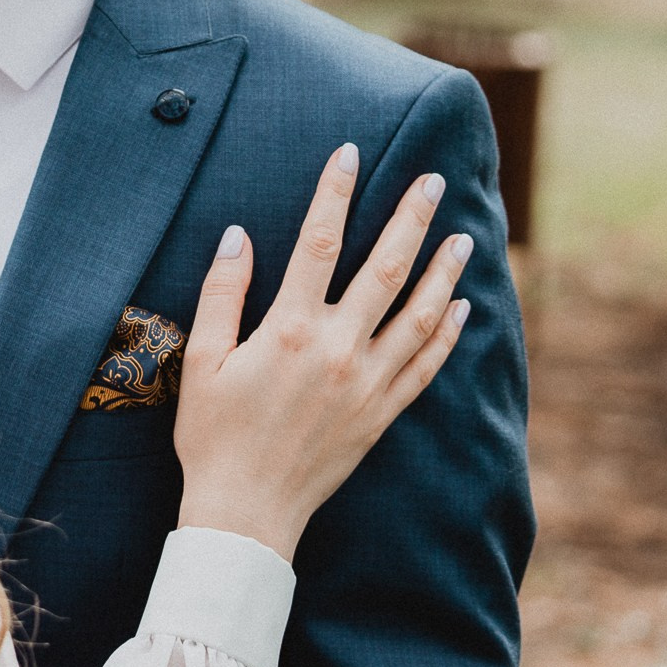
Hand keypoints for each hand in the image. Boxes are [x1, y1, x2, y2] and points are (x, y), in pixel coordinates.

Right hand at [172, 142, 473, 560]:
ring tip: (463, 236)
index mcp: (289, 329)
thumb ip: (222, 292)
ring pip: (419, 315)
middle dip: (411, 219)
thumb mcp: (203, 359)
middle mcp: (338, 350)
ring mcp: (366, 383)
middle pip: (385, 269)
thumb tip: (240, 235)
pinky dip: (448, 335)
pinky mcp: (381, 414)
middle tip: (433, 180)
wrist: (246, 512)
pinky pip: (425, 366)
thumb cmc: (213, 435)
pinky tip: (462, 308)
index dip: (335, 193)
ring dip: (443, 272)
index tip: (350, 153)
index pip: (318, 243)